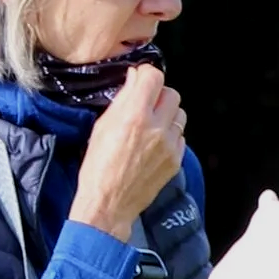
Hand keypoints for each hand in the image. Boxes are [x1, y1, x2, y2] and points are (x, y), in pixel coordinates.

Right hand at [69, 63, 186, 240]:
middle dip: (159, 95)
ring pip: (180, 114)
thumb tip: (135, 78)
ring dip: (167, 115)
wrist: (108, 203)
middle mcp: (156, 128)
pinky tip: (154, 144)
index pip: (154, 77)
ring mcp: (169, 146)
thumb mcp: (102, 126)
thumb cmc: (98, 166)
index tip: (140, 80)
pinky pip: (180, 137)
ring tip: (151, 125)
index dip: (147, 75)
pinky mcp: (175, 161)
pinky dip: (170, 135)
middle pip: (172, 93)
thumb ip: (122, 100)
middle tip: (146, 103)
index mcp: (134, 115)